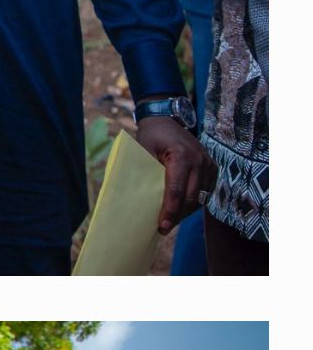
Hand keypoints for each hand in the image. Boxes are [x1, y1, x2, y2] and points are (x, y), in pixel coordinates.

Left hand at [129, 109, 207, 228]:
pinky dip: (195, 201)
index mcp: (181, 156)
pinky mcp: (211, 166)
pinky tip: (182, 209)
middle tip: (163, 229)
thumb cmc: (151, 137)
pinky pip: (207, 190)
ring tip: (171, 220)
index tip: (162, 227)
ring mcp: (208, 162)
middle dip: (178, 216)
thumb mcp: (142, 152)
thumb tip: (137, 202)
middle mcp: (199, 159)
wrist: (167, 120)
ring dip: (186, 211)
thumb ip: (144, 173)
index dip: (170, 211)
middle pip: (191, 197)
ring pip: (201, 196)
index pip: (177, 190)